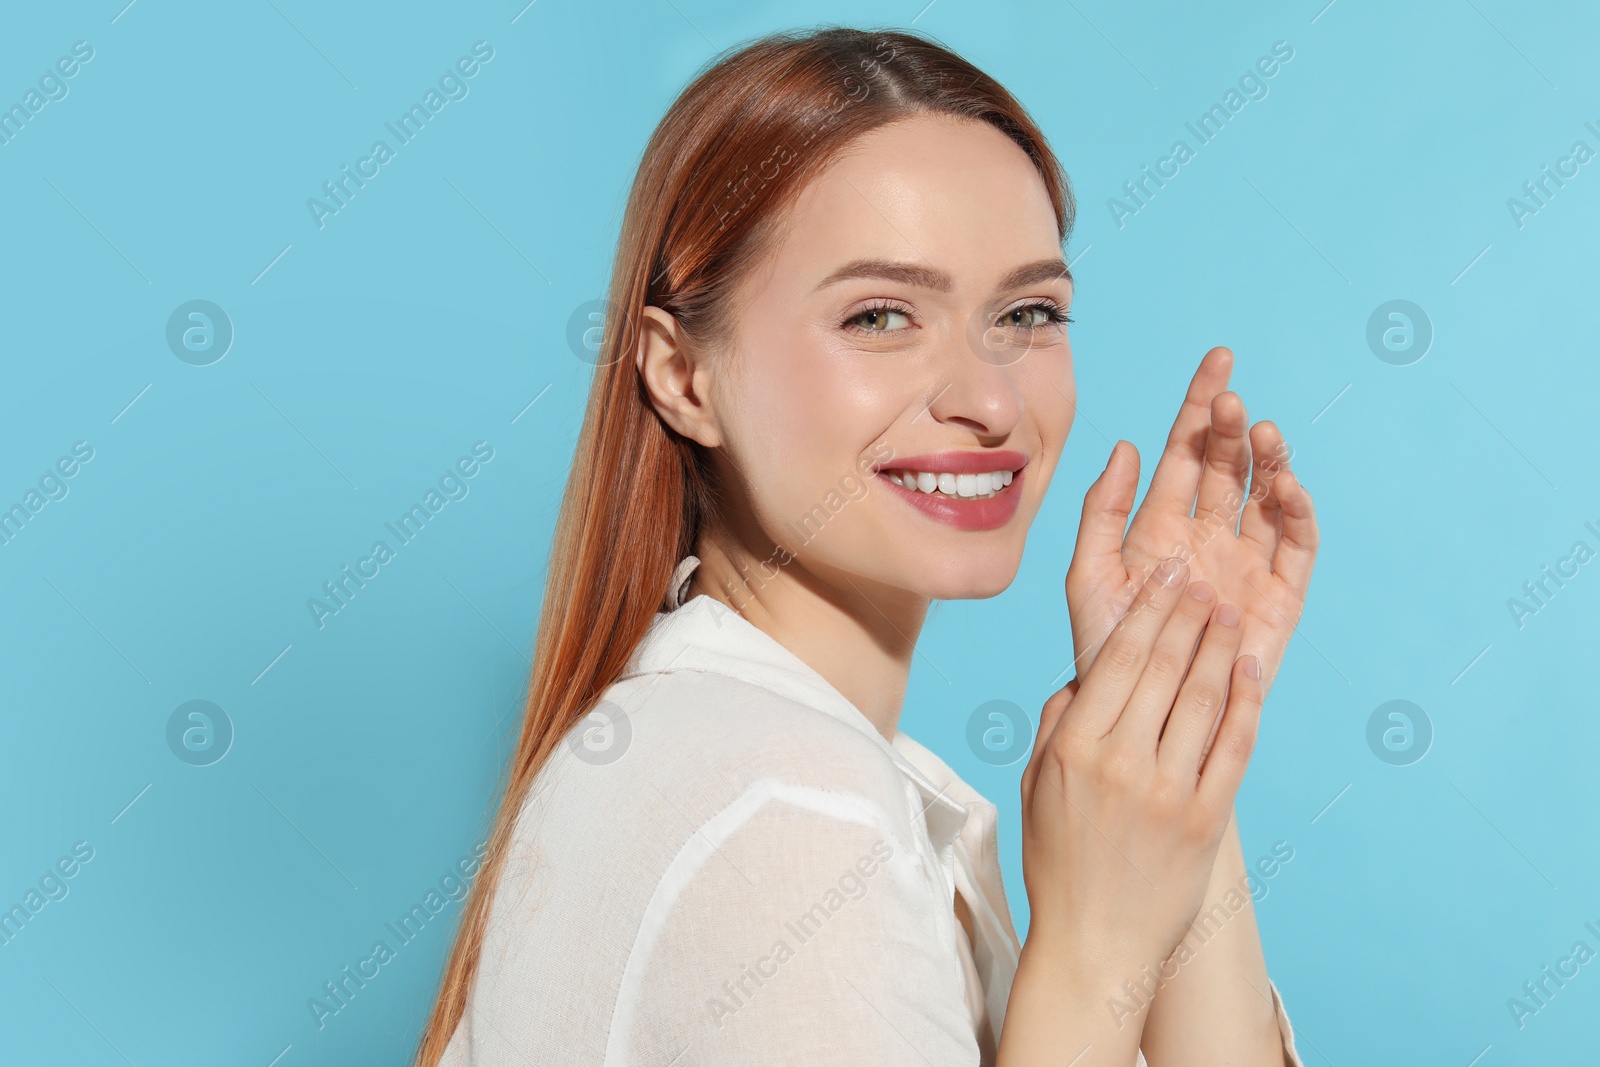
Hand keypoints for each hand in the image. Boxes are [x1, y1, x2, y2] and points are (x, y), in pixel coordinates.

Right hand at [1017, 556, 1262, 993]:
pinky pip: (1233, 748)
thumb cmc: (1058, 862)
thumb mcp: (1034, 785)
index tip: (1165, 577)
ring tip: (1230, 613)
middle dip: (1188, 615)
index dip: (1148, 610)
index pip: (1118, 659)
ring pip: (1203, 699)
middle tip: (1204, 580)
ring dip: (1220, 648)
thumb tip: (1084, 673)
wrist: (1095, 945)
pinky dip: (1245, 704)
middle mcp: (1121, 762)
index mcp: (1074, 747)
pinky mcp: (1205, 820)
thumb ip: (1056, 723)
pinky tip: (1250, 672)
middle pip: (1165, 669)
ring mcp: (1167, 791)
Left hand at [1065, 347, 1317, 690]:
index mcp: (1161, 523)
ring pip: (1267, 496)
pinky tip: (1286, 487)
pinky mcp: (1279, 598)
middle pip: (1229, 466)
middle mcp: (1208, 535)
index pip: (1187, 450)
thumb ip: (1102, 512)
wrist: (1136, 714)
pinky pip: (1297, 547)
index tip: (1219, 360)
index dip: (1202, 405)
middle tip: (1234, 404)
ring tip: (1263, 435)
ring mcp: (1246, 563)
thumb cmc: (1105, 651)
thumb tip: (1126, 446)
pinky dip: (1297, 513)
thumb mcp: (1088, 576)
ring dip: (1269, 462)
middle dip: (1234, 429)